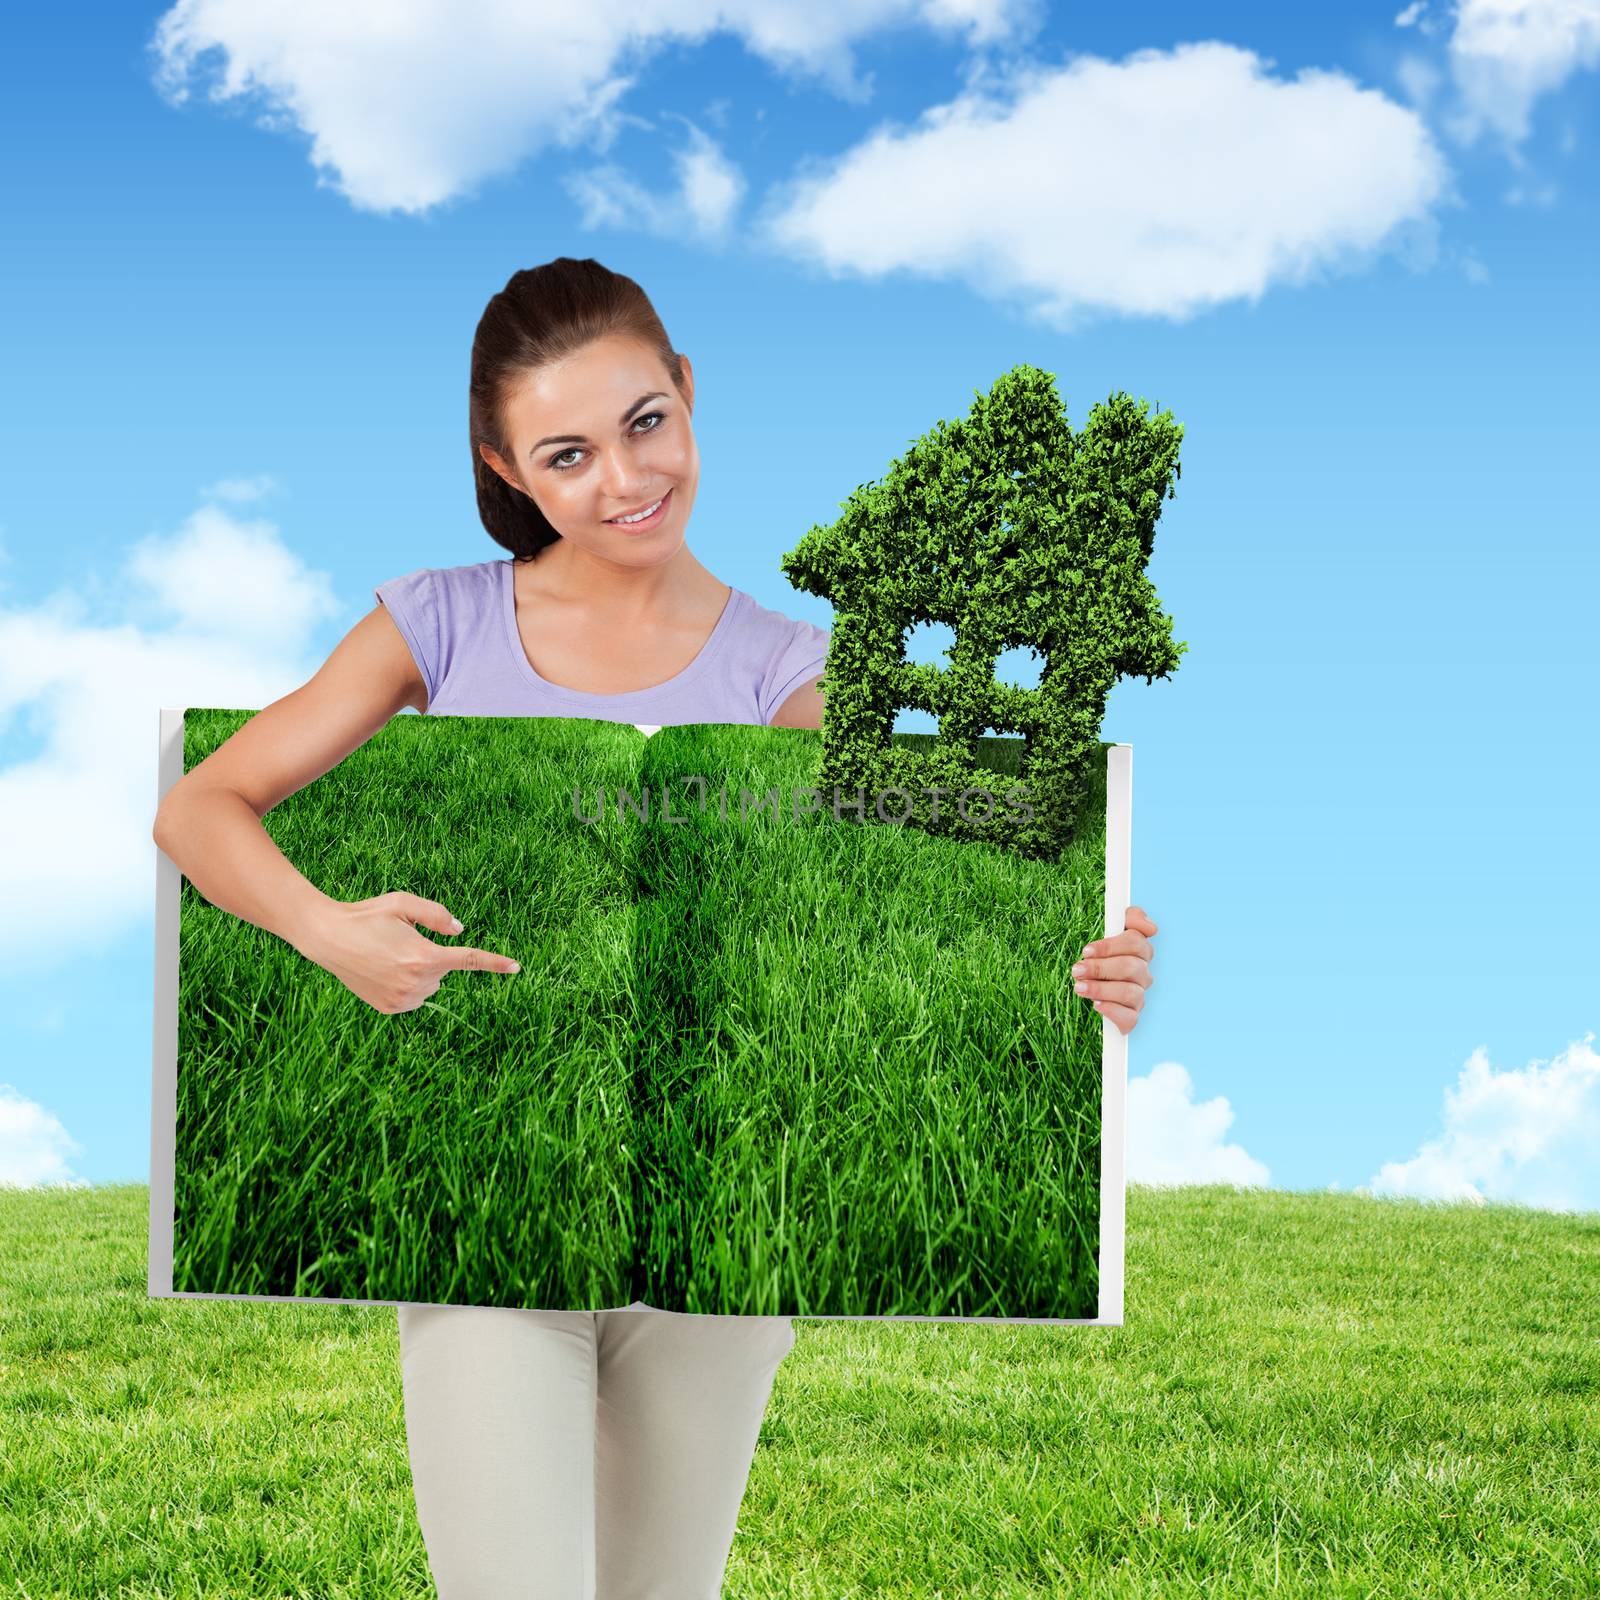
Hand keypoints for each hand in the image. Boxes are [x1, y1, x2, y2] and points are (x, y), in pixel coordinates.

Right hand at [293, 891, 520, 1014]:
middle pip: (444, 970)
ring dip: (419, 972)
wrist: (327, 938)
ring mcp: (402, 1000)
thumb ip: (436, 914)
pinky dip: (406, 986)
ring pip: (430, 985)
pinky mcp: (389, 1009)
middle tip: (399, 941)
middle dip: (431, 956)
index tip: (517, 968)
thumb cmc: (367, 915)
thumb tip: (460, 931)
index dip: (495, 963)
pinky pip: (413, 997)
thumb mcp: (403, 902)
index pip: (468, 959)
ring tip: (386, 956)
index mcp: (424, 956)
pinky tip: (382, 971)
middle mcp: (416, 983)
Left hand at [1072, 904, 1156, 1036]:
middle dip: (1100, 968)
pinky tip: (1097, 1005)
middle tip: (1076, 969)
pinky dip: (1113, 1011)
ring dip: (1102, 989)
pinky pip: (1130, 1018)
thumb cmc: (1102, 957)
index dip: (1110, 946)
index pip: (1135, 942)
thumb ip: (1131, 918)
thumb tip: (1149, 926)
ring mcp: (1139, 996)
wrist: (1092, 988)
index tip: (1086, 950)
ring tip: (1079, 987)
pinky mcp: (1131, 1017)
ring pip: (1130, 993)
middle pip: (1130, 968)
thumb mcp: (1111, 932)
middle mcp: (1143, 974)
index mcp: (1139, 951)